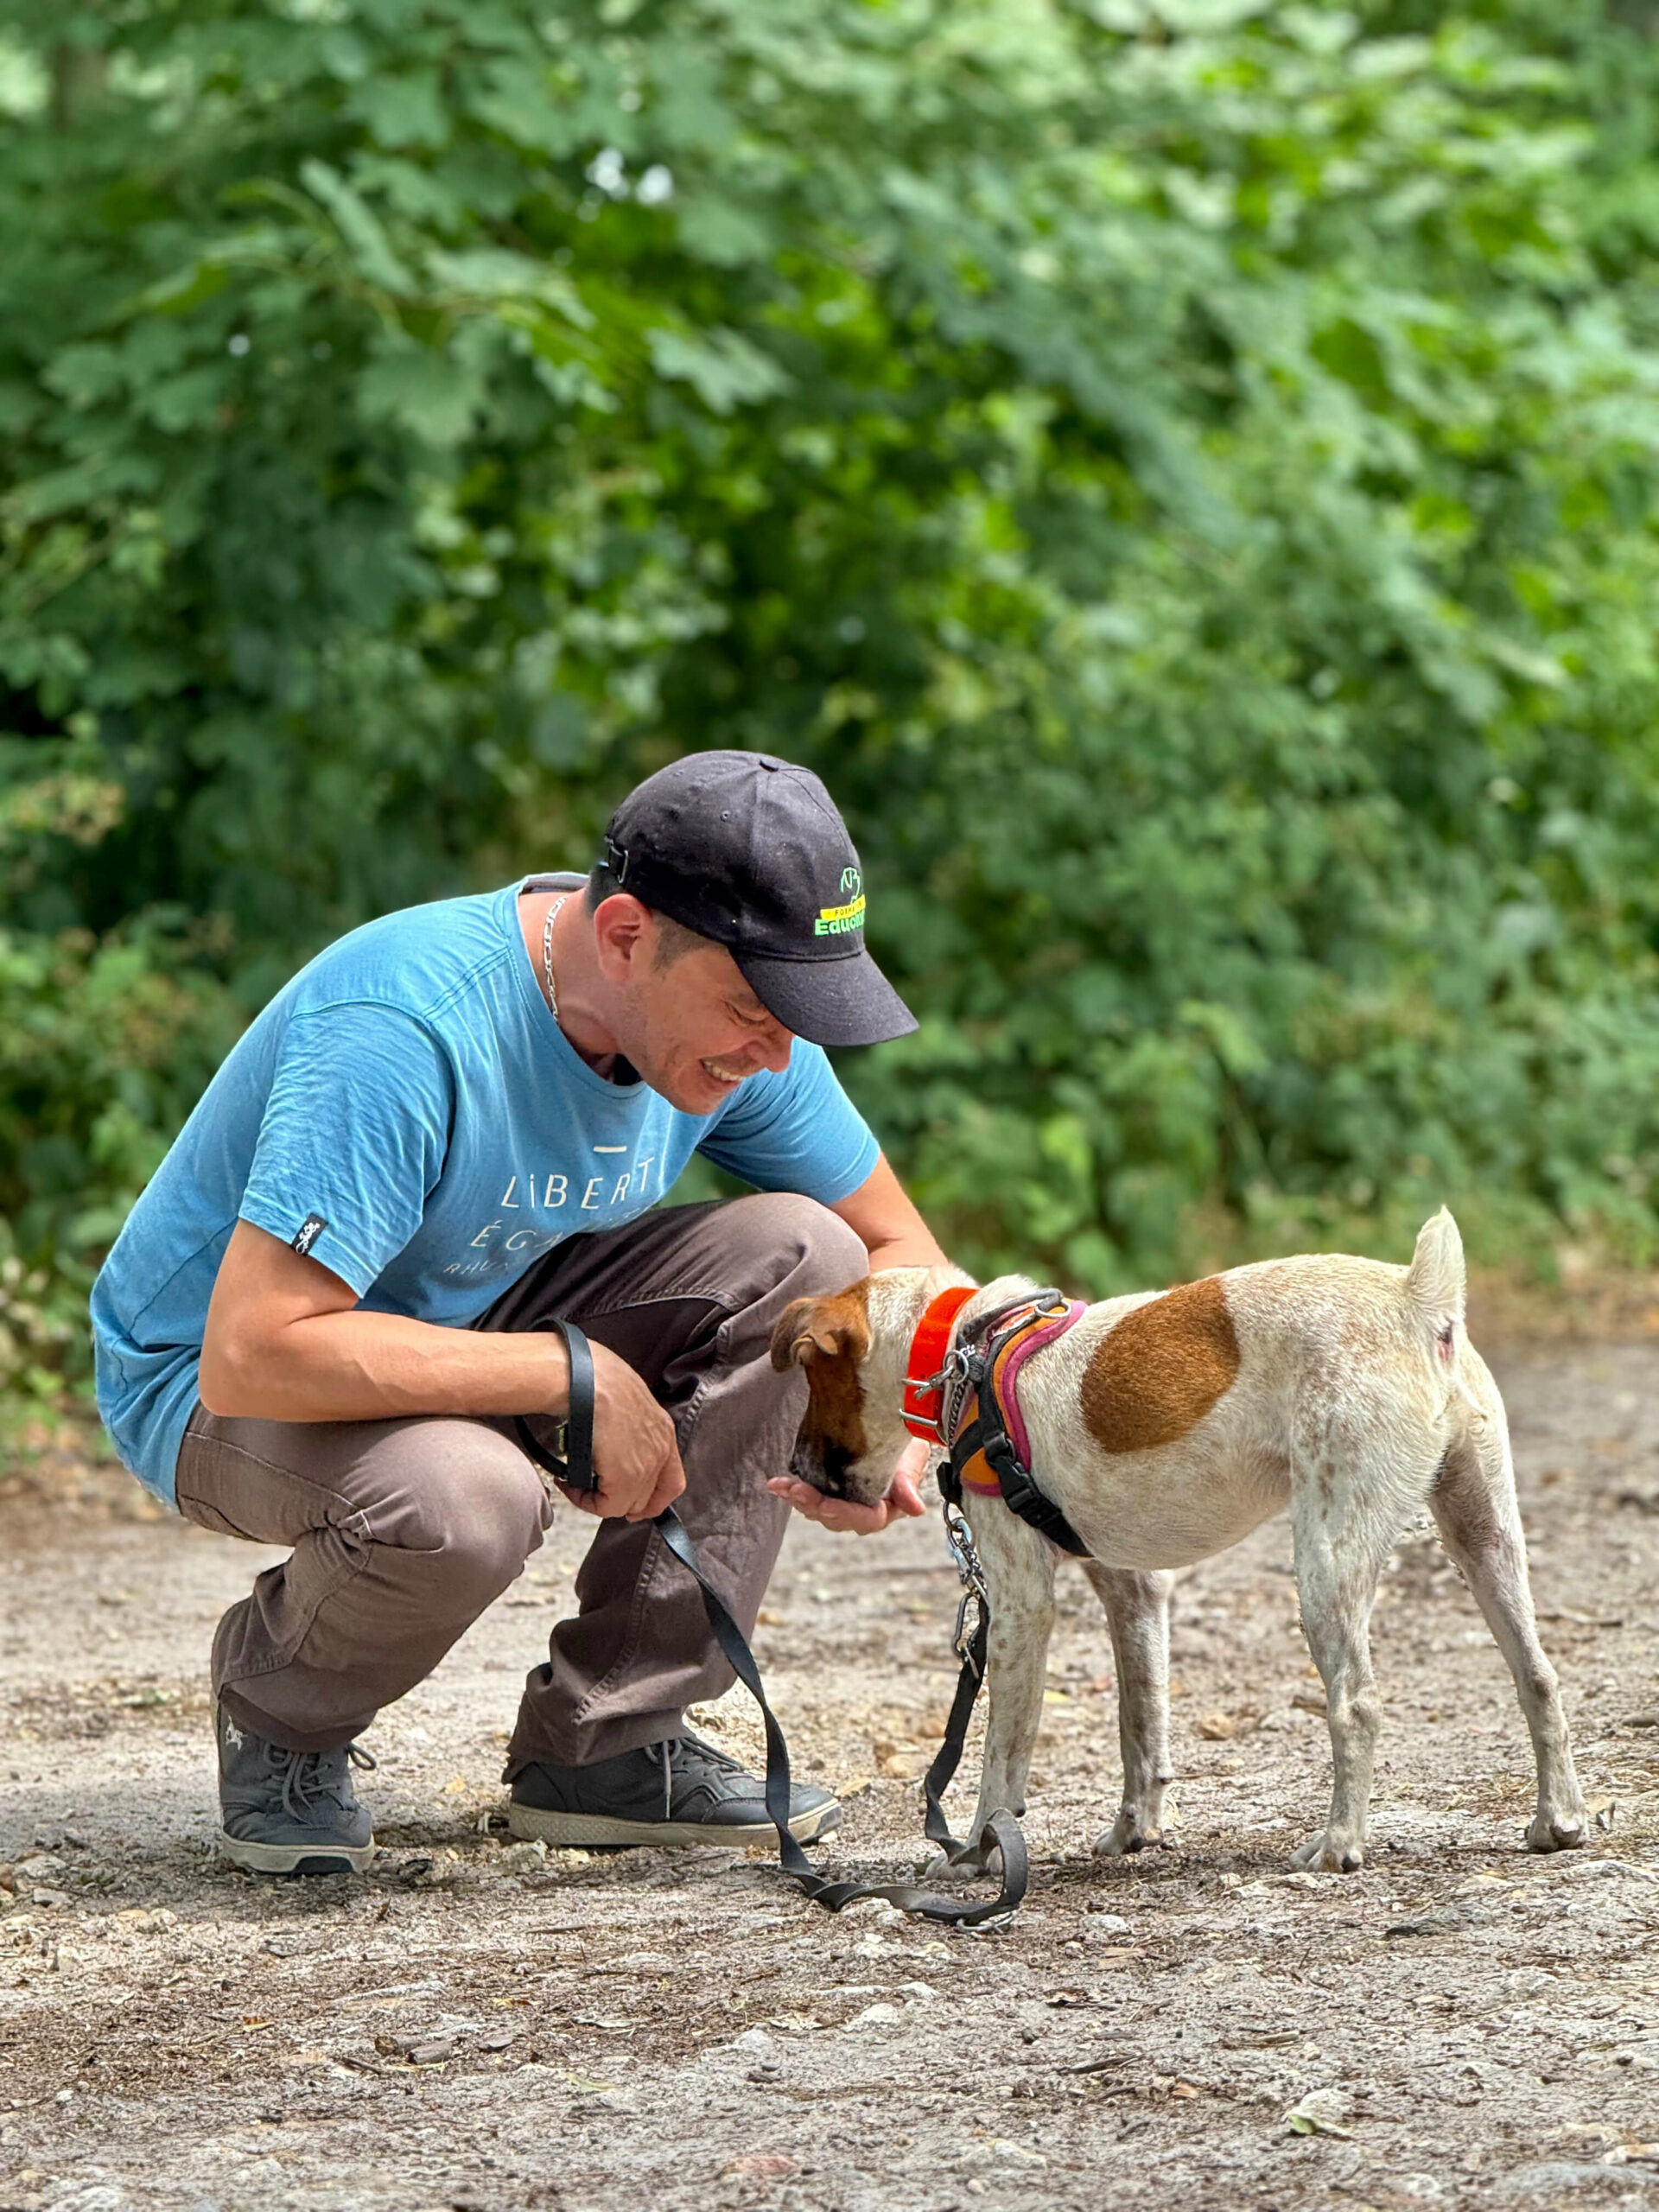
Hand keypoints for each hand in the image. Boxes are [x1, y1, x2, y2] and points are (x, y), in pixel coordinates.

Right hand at [559, 1341, 685, 1522]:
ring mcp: (646, 1466)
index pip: (672, 1482)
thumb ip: (627, 1429)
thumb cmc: (595, 1380)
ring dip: (598, 1500)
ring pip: (626, 1506)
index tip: (632, 1505)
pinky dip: (585, 1501)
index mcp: (663, 1431)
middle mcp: (660, 1451)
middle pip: (649, 1500)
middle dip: (619, 1502)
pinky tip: (568, 1484)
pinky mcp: (626, 1477)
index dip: (653, 1499)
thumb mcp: (623, 1402)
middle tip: (593, 1493)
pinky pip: (607, 1507)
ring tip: (575, 1484)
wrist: (586, 1378)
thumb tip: (611, 1448)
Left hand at [767, 1437, 930, 1535]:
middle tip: (794, 1490)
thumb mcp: (912, 1457)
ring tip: (780, 1486)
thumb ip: (909, 1482)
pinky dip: (793, 1491)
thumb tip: (916, 1509)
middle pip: (835, 1517)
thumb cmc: (907, 1448)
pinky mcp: (830, 1491)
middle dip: (812, 1504)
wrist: (896, 1435)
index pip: (866, 1519)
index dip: (844, 1513)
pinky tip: (778, 1484)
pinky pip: (810, 1495)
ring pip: (818, 1509)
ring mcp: (844, 1502)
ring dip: (798, 1498)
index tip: (825, 1505)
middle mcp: (863, 1510)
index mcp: (886, 1508)